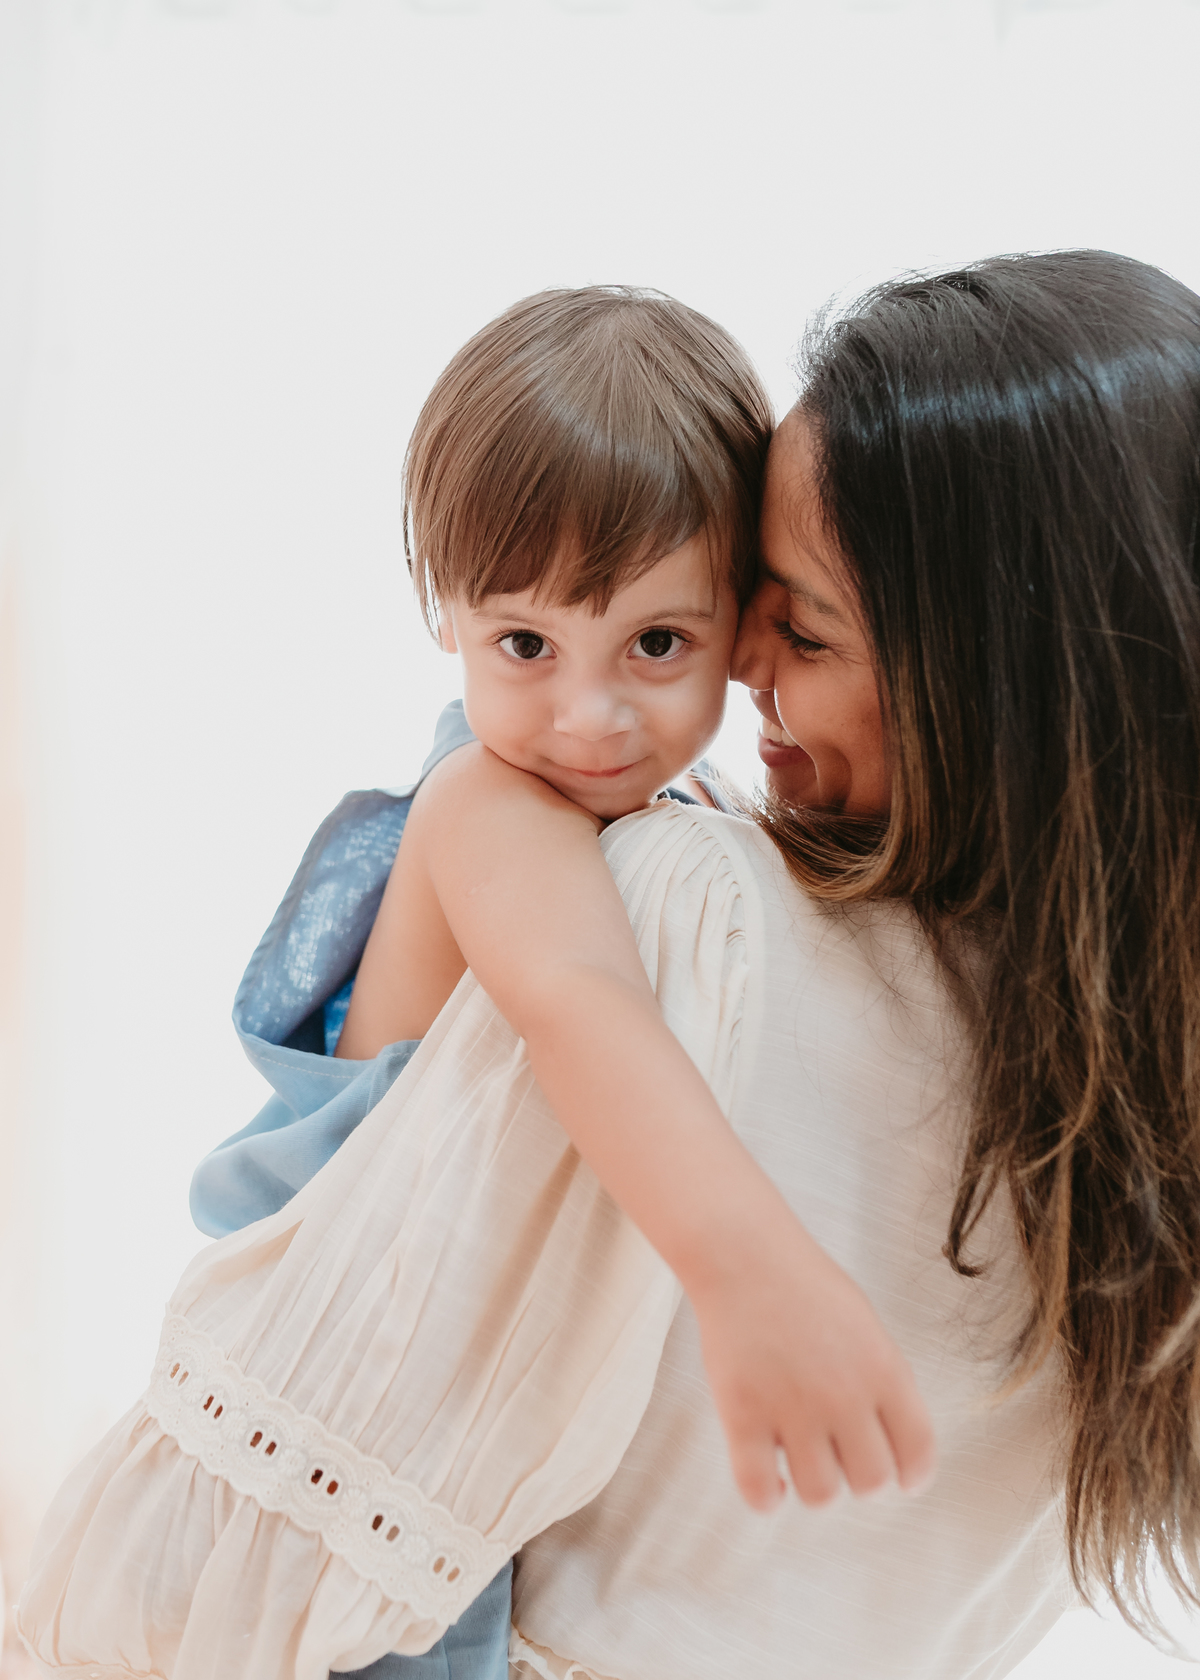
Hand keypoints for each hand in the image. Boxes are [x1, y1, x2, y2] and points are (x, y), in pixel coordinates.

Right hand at [687, 1209, 936, 1511]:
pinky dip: (767, 1497)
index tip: (901, 1477)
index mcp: (883, 1370)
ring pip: (821, 1495)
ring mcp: (791, 1407)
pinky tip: (768, 1475)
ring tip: (801, 1459)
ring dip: (814, 1487)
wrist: (742, 1255)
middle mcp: (844, 1395)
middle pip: (872, 1483)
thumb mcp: (866, 1326)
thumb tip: (891, 1443)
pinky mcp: (742, 1415)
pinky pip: (760, 1490)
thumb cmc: (804, 1286)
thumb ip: (883, 1383)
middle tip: (841, 1459)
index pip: (919, 1452)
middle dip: (859, 1479)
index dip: (912, 1474)